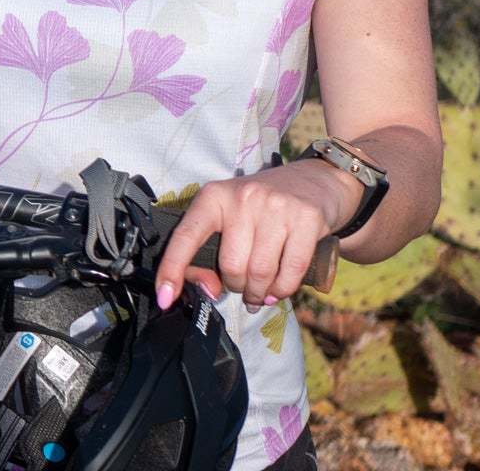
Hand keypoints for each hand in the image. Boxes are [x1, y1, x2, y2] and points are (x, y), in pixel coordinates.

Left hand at [154, 162, 352, 309]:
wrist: (315, 182)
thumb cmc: (262, 207)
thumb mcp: (229, 218)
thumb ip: (209, 254)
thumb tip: (210, 290)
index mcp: (213, 196)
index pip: (186, 235)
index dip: (172, 269)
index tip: (164, 297)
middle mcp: (242, 197)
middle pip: (231, 265)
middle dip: (236, 287)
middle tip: (243, 287)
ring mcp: (276, 206)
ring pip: (260, 273)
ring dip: (259, 293)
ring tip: (260, 293)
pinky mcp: (306, 219)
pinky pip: (291, 272)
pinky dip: (283, 290)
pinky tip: (279, 291)